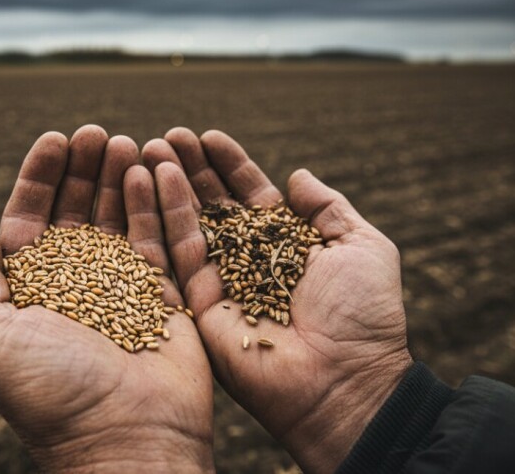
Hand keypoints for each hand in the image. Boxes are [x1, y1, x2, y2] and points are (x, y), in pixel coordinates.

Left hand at [0, 125, 213, 472]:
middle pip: (77, 210)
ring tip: (123, 140)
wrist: (125, 437)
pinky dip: (154, 202)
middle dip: (83, 168)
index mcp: (29, 290)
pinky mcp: (164, 292)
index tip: (55, 137)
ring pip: (119, 217)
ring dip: (119, 176)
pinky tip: (150, 169)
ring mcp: (122, 286)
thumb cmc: (47, 391)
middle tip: (96, 131)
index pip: (30, 217)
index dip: (40, 176)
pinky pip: (158, 236)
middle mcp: (75, 283)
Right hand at [143, 128, 412, 473]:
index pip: (251, 196)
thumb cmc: (364, 315)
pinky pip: (177, 254)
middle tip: (168, 135)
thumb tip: (299, 174)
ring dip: (169, 186)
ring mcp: (221, 283)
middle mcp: (249, 262)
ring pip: (189, 225)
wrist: (346, 379)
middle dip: (192, 169)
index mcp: (286, 246)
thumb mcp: (362, 247)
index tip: (209, 136)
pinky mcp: (198, 305)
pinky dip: (164, 216)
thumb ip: (329, 209)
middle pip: (213, 206)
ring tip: (150, 149)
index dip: (231, 165)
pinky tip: (153, 181)